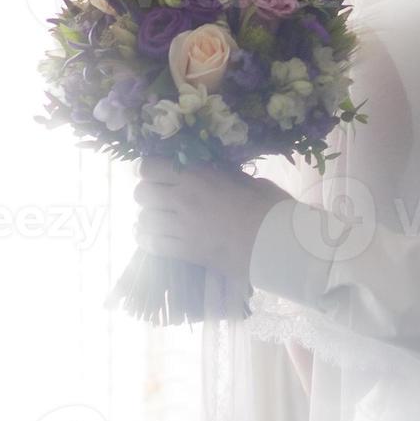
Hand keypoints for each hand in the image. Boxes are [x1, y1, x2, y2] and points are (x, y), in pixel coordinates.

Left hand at [133, 159, 290, 281]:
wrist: (278, 243)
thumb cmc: (269, 206)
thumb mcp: (244, 179)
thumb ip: (219, 175)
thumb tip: (211, 173)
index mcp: (197, 176)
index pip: (150, 167)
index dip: (147, 168)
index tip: (153, 170)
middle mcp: (182, 200)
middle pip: (141, 193)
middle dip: (147, 192)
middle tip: (159, 195)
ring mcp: (181, 228)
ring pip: (143, 220)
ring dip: (148, 217)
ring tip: (158, 218)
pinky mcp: (185, 253)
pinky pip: (152, 244)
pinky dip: (148, 239)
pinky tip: (153, 236)